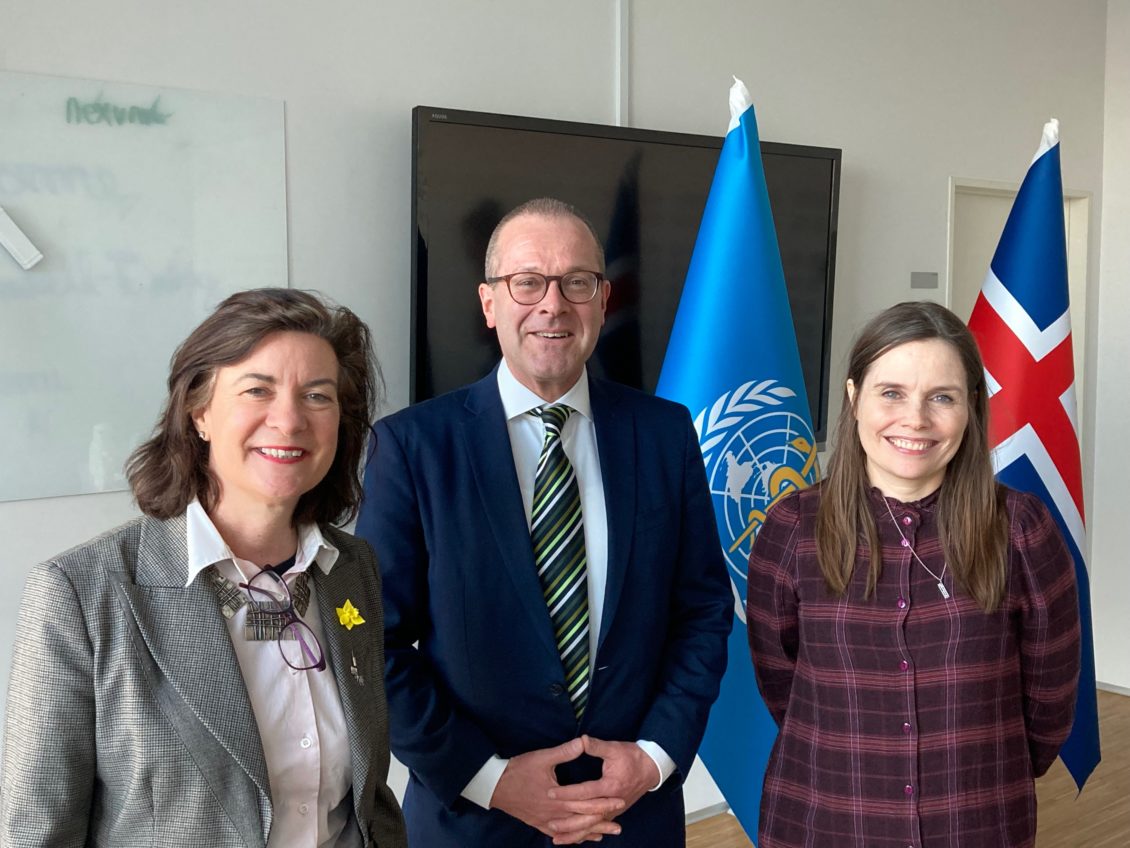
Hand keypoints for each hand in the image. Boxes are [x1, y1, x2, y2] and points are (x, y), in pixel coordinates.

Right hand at [489, 738, 625, 843]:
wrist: (496, 786)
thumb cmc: (519, 770)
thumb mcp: (543, 758)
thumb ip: (565, 752)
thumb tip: (583, 742)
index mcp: (558, 797)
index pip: (587, 802)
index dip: (604, 802)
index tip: (620, 801)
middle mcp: (555, 813)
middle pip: (583, 820)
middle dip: (602, 821)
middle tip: (619, 825)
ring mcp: (546, 821)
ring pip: (572, 830)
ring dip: (590, 832)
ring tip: (606, 834)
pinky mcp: (539, 824)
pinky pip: (559, 834)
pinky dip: (572, 837)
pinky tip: (581, 839)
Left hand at [545, 736, 660, 840]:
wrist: (651, 769)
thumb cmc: (632, 757)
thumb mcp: (615, 748)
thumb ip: (597, 746)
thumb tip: (581, 739)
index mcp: (610, 786)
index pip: (585, 792)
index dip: (567, 792)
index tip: (550, 792)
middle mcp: (612, 803)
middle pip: (587, 816)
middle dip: (568, 821)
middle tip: (549, 823)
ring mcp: (614, 811)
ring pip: (592, 826)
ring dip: (575, 833)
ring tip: (557, 839)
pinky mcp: (614, 813)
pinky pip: (597, 826)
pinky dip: (585, 834)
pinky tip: (573, 839)